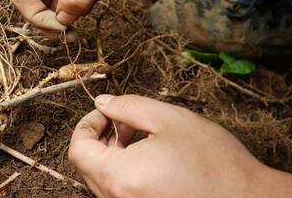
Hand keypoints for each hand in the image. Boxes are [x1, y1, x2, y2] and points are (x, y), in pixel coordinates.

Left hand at [68, 94, 291, 197]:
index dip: (87, 124)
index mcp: (119, 177)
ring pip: (102, 180)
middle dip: (100, 138)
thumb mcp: (170, 119)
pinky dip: (124, 172)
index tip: (106, 113)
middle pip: (88, 166)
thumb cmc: (213, 161)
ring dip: (112, 155)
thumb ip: (128, 107)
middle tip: (125, 122)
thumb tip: (102, 102)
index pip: (78, 150)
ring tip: (141, 138)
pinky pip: (119, 192)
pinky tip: (149, 159)